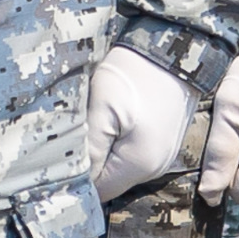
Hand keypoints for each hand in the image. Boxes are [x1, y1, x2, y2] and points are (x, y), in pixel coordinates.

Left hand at [86, 44, 194, 201]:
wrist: (174, 46)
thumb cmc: (135, 73)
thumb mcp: (102, 107)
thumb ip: (90, 149)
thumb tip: (76, 181)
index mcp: (140, 165)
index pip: (98, 191)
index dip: (78, 177)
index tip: (64, 154)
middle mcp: (156, 169)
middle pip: (110, 180)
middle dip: (91, 163)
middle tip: (78, 132)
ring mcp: (163, 156)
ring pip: (120, 167)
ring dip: (104, 151)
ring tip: (97, 121)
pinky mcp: (164, 142)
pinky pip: (133, 154)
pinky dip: (119, 142)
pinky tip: (113, 120)